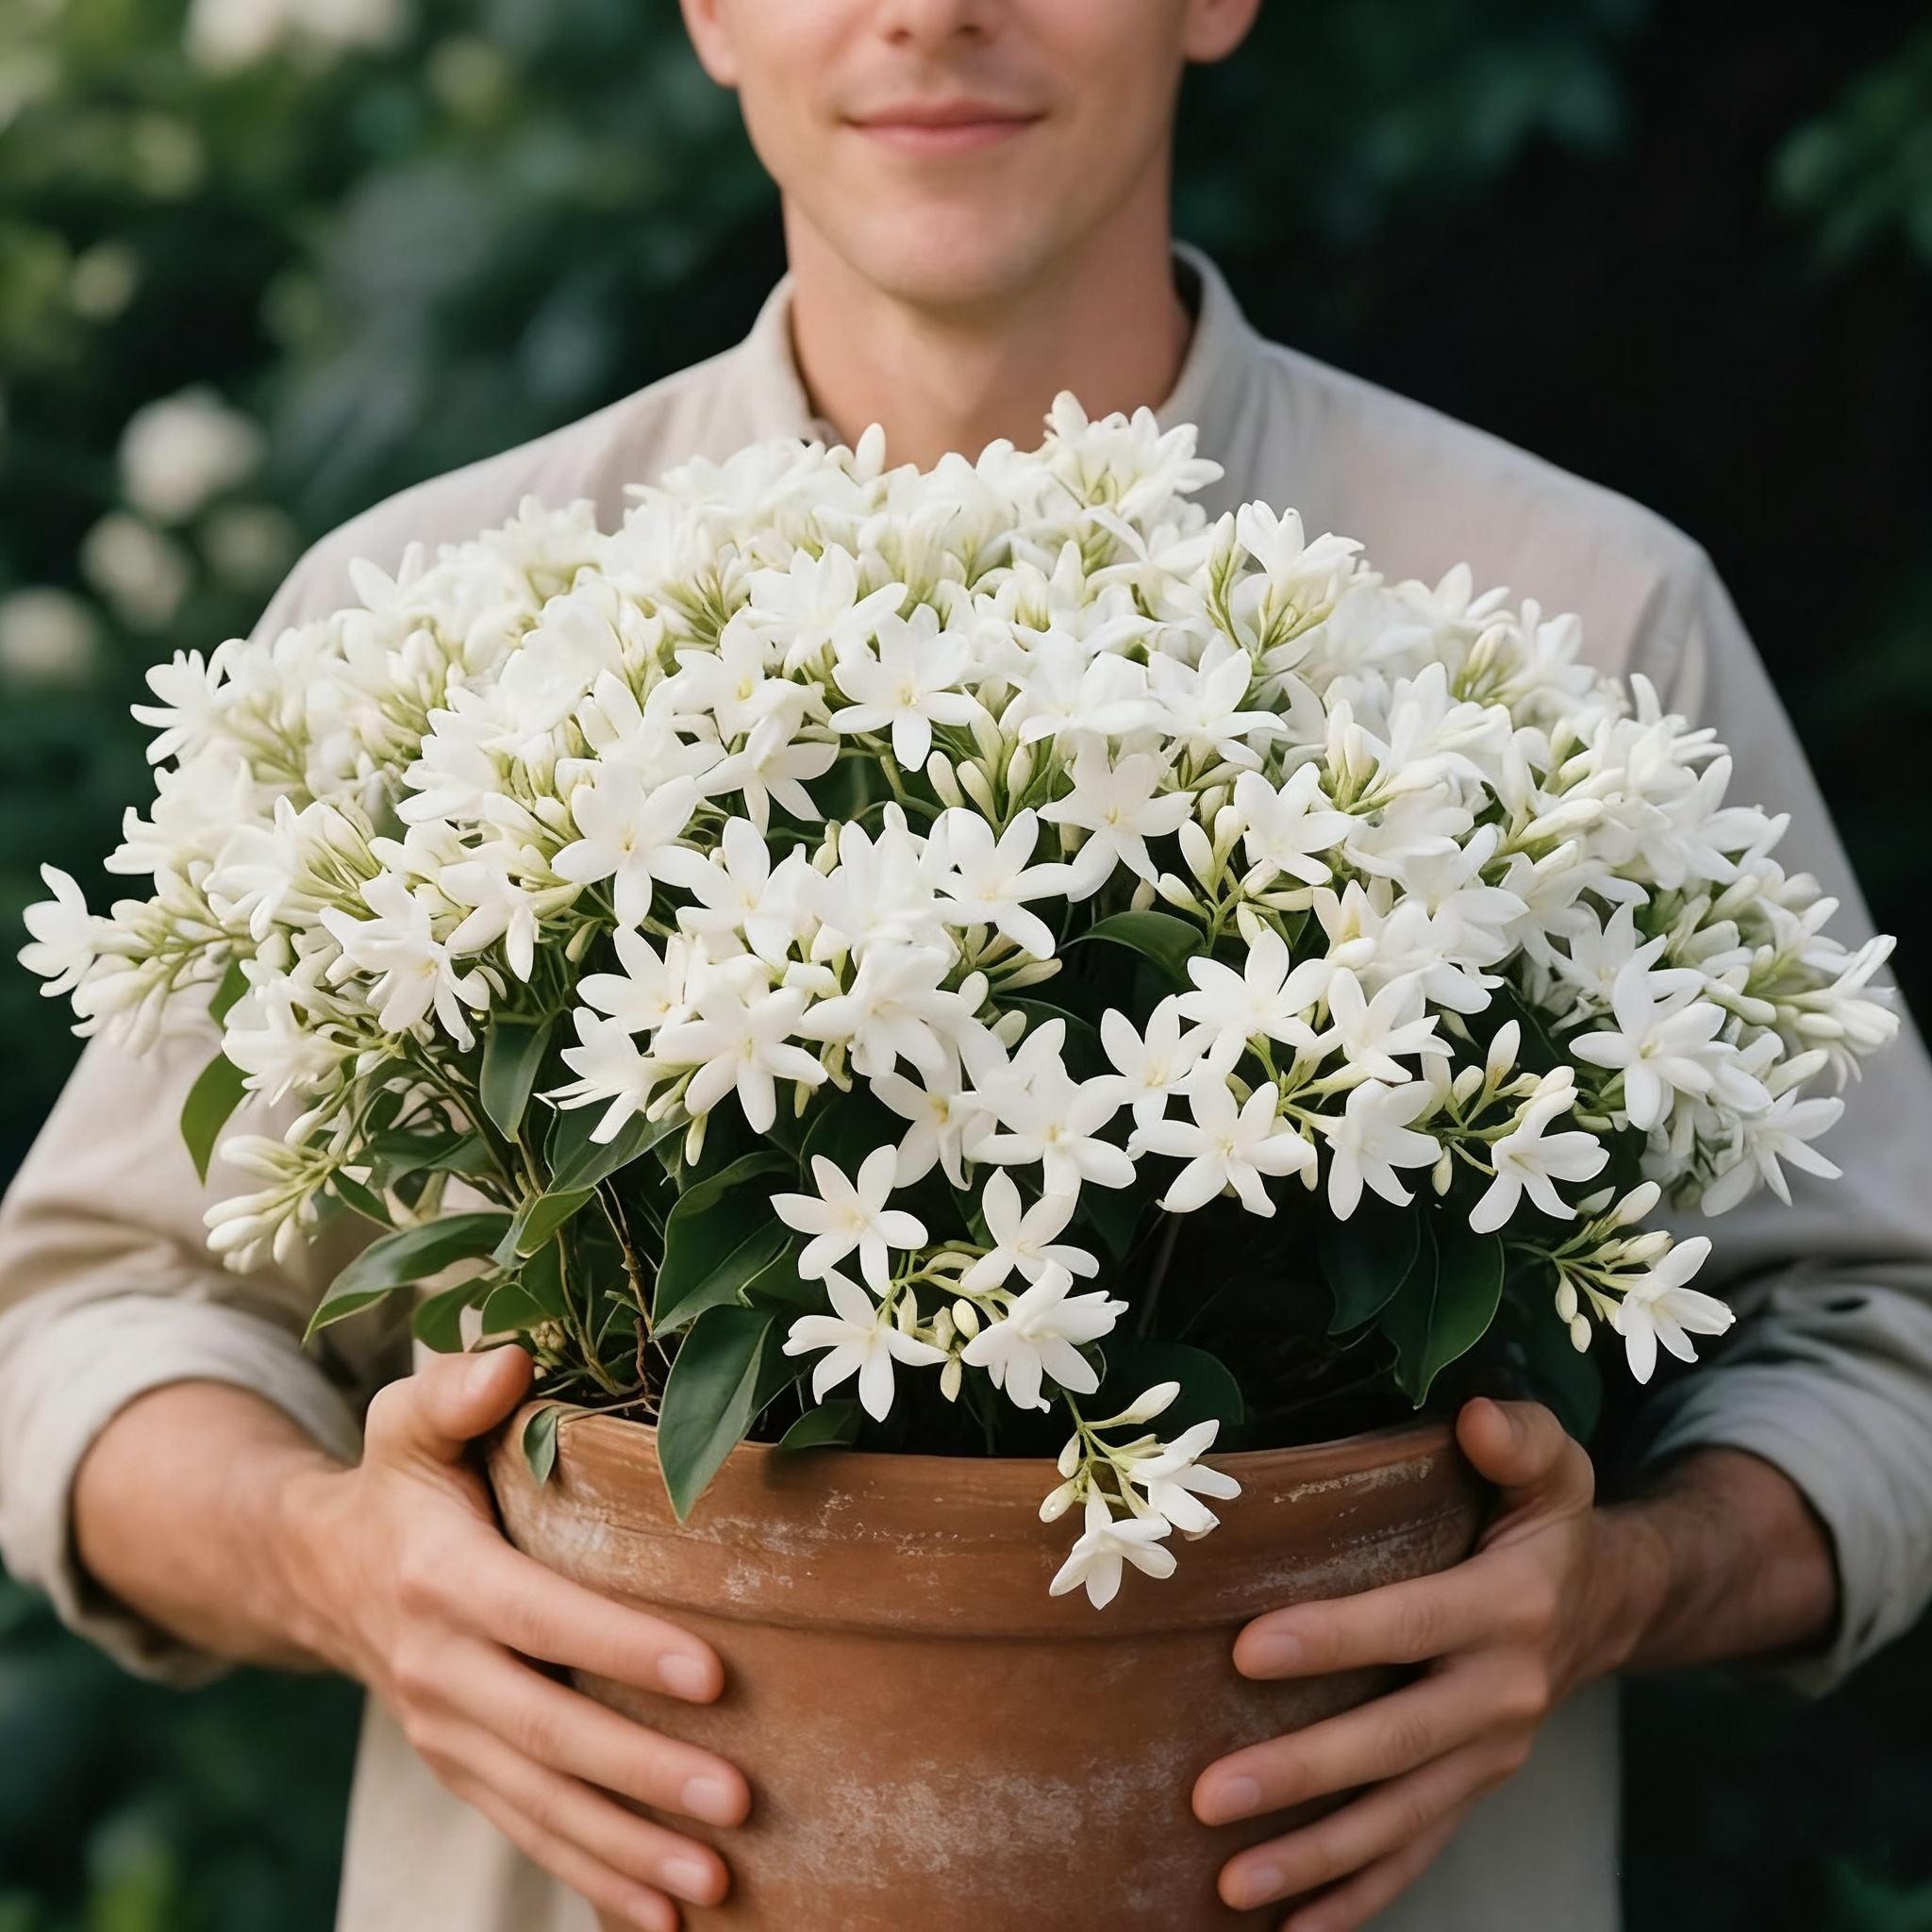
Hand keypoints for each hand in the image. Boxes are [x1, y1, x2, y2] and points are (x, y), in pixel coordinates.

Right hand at [283, 1347, 749, 1931]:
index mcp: (439, 1578)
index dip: (618, 1646)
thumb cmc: (399, 1481)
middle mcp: (438, 1669)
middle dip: (643, 1773)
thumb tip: (509, 1357)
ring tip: (714, 1879)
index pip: (537, 1618)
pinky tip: (664, 1916)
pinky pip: (527, 1832)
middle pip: (548, 1733)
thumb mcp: (407, 1420)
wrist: (319, 1574)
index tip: (711, 1671)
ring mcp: (447, 1733)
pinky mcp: (462, 1769)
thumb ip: (455, 1389)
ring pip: (542, 1803)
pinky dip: (592, 1878)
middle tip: (737, 1798)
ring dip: (628, 1849)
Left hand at [1190, 1399, 1636, 1931]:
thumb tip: (1473, 1415)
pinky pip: (1417, 1854)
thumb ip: (1518, 1436)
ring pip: (1398, 1820)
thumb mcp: (1553, 1463)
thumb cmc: (1551, 1518)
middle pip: (1393, 1744)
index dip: (1332, 1639)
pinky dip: (1358, 1900)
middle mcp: (1502, 1693)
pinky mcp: (1473, 1788)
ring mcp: (1489, 1755)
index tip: (1246, 1652)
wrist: (1613, 1605)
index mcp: (1510, 1606)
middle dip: (1302, 1776)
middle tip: (1210, 1795)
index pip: (1409, 1626)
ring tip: (1229, 1885)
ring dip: (1314, 1860)